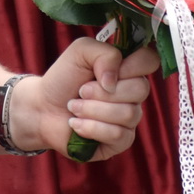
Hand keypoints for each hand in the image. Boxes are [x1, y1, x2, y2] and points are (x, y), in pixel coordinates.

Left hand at [13, 39, 157, 160]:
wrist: (42, 108)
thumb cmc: (63, 77)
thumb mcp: (80, 51)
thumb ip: (103, 53)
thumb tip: (113, 81)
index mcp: (127, 68)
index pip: (150, 61)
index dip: (132, 66)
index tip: (106, 71)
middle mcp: (133, 93)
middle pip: (140, 89)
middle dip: (102, 91)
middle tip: (81, 91)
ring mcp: (129, 118)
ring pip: (128, 114)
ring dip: (92, 110)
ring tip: (74, 108)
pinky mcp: (120, 141)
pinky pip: (118, 135)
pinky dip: (91, 128)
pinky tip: (77, 125)